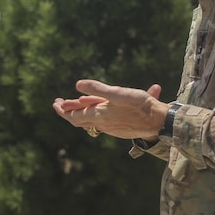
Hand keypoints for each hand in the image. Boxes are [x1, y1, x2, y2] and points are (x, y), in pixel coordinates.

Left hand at [52, 79, 169, 139]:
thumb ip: (97, 89)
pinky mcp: (119, 129)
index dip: (62, 110)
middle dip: (68, 111)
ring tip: (76, 103)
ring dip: (81, 112)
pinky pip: (101, 123)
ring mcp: (111, 128)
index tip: (55, 103)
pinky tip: (98, 110)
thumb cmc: (141, 106)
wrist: (159, 122)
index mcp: (100, 115)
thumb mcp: (118, 93)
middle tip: (60, 103)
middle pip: (79, 120)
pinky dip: (94, 115)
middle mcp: (103, 124)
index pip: (74, 116)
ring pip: (90, 122)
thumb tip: (78, 85)